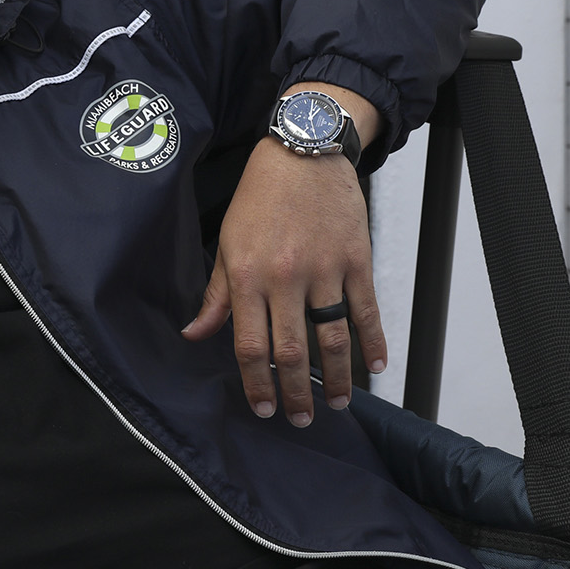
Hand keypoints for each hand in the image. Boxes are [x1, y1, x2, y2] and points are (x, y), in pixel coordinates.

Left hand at [182, 85, 386, 426]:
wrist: (304, 149)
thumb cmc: (260, 195)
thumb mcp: (227, 242)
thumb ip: (216, 295)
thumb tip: (194, 334)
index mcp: (249, 276)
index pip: (251, 344)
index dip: (257, 382)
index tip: (262, 407)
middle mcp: (286, 278)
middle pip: (293, 351)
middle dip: (296, 392)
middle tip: (299, 419)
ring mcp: (325, 270)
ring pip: (333, 338)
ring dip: (338, 378)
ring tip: (338, 404)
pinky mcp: (357, 259)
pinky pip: (366, 310)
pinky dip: (373, 342)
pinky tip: (375, 367)